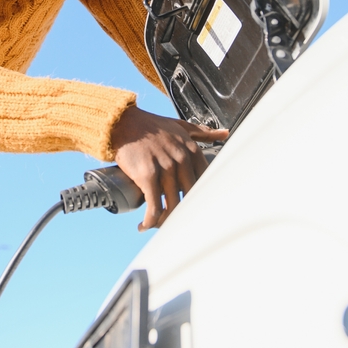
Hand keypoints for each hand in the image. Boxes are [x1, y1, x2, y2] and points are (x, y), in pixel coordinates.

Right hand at [110, 106, 228, 230]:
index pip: (204, 182)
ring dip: (164, 221)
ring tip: (156, 225)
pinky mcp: (147, 175)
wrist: (123, 122)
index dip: (199, 198)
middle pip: (190, 197)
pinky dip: (150, 220)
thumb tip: (225, 133)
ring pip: (172, 205)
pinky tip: (145, 225)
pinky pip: (154, 205)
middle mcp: (181, 159)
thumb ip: (203, 132)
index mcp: (191, 149)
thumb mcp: (181, 125)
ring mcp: (165, 167)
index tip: (193, 207)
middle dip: (183, 213)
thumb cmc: (151, 126)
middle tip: (174, 221)